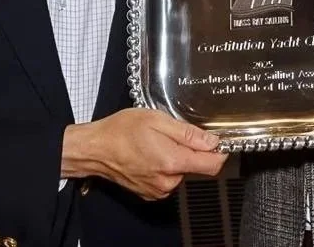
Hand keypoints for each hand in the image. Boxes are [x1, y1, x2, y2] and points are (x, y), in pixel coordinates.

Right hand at [61, 108, 226, 199]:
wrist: (94, 150)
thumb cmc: (120, 131)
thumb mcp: (157, 120)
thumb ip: (188, 133)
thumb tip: (212, 141)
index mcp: (173, 162)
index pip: (213, 165)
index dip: (219, 151)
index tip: (216, 140)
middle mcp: (168, 181)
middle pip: (197, 167)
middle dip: (190, 151)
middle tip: (171, 135)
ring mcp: (158, 190)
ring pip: (181, 172)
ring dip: (176, 158)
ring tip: (156, 143)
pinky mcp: (149, 193)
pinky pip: (168, 179)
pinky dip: (165, 167)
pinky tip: (150, 154)